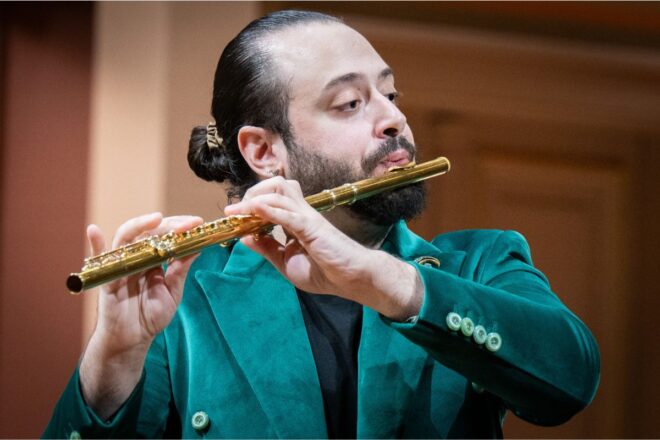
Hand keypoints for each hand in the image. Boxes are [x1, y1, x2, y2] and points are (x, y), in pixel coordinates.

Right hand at [89, 212, 203, 351]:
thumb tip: (197, 248)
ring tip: (157, 218)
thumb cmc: (151, 316)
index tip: (197, 223)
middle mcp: (136, 258)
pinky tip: (93, 230)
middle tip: (188, 223)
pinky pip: (98, 259)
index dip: (180, 228)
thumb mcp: (172, 292)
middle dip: (169, 225)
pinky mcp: (107, 278)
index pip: (165, 236)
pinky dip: (94, 243)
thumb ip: (180, 270)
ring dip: (140, 225)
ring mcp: (121, 266)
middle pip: (149, 233)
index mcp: (153, 260)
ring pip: (127, 238)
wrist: (133, 340)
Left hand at [225, 177, 365, 296]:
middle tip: (237, 211)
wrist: (352, 279)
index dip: (250, 203)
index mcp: (295, 221)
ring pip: (280, 190)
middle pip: (275, 184)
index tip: (233, 217)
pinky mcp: (311, 227)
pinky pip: (287, 213)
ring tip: (240, 213)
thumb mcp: (286, 262)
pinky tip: (253, 211)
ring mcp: (307, 217)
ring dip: (255, 198)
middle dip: (252, 192)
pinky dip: (268, 209)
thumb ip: (267, 249)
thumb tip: (245, 237)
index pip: (271, 198)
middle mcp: (301, 213)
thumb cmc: (325, 272)